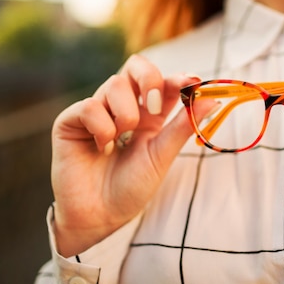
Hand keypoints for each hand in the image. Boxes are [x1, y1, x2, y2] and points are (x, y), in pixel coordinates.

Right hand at [50, 54, 210, 256]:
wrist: (100, 217)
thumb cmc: (132, 188)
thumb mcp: (162, 156)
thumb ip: (183, 126)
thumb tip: (212, 99)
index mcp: (150, 115)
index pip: (164, 82)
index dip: (178, 78)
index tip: (192, 82)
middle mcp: (124, 107)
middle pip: (136, 66)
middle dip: (149, 78)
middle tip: (155, 104)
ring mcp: (97, 111)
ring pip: (115, 84)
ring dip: (125, 114)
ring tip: (121, 142)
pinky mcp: (71, 121)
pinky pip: (90, 106)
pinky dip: (101, 127)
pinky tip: (101, 148)